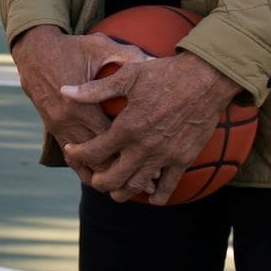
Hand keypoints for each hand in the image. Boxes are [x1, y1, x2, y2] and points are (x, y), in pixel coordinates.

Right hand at [9, 25, 150, 183]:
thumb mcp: (100, 47)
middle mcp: (68, 122)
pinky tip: (99, 179)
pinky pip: (69, 158)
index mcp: (82, 106)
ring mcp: (59, 128)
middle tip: (148, 182)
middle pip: (99, 156)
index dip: (131, 152)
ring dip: (105, 174)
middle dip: (122, 169)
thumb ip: (127, 56)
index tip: (152, 161)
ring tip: (128, 185)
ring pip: (84, 162)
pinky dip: (84, 169)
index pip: (109, 138)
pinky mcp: (53, 129)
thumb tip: (156, 60)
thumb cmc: (71, 48)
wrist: (34, 51)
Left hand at [60, 52, 241, 204]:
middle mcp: (144, 146)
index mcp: (128, 126)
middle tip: (93, 178)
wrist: (206, 79)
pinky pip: (168, 187)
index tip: (72, 152)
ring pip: (137, 186)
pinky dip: (157, 195)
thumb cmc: (165, 74)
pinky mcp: (183, 159)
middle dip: (98, 182)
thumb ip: (95, 90)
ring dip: (122, 192)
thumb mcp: (128, 76)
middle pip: (113, 178)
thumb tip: (64, 91)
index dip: (78, 154)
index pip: (94, 151)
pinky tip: (150, 196)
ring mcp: (164, 156)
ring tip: (115, 190)